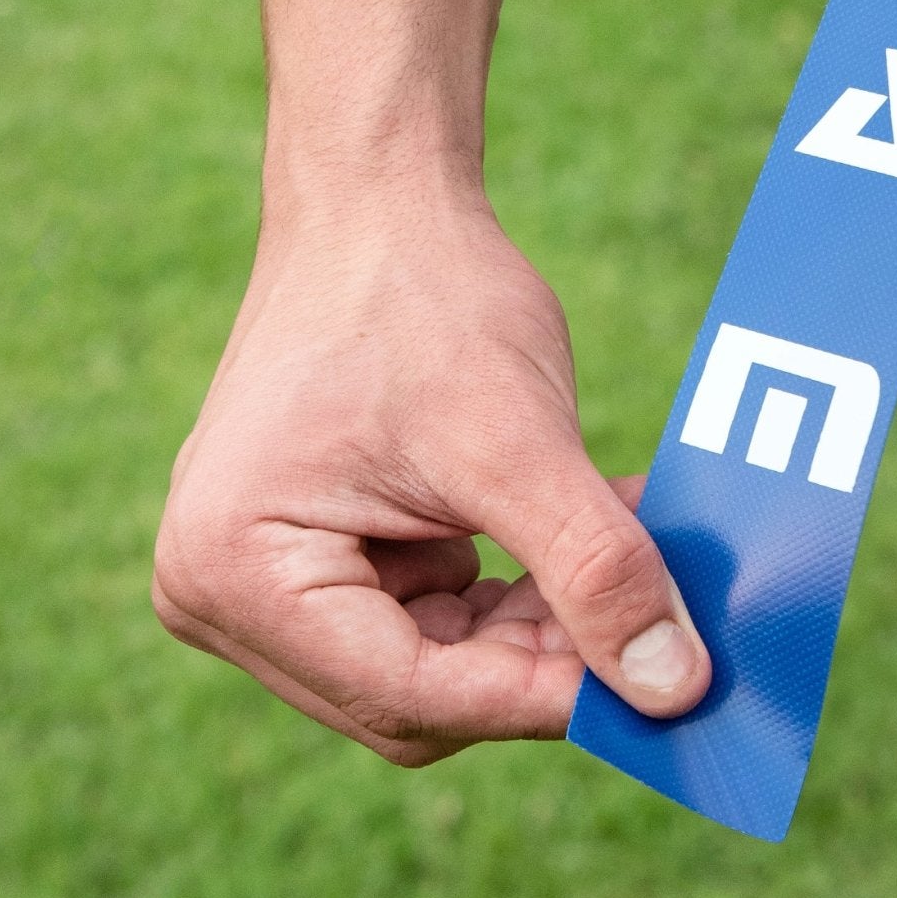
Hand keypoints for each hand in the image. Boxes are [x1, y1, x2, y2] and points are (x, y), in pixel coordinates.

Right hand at [153, 190, 709, 765]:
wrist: (382, 199)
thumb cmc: (426, 296)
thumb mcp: (519, 439)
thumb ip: (593, 566)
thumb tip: (674, 690)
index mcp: (234, 572)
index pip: (407, 693)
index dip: (540, 698)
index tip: (662, 689)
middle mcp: (222, 595)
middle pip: (416, 693)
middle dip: (543, 664)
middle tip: (671, 637)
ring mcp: (265, 579)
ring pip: (434, 663)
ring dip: (542, 626)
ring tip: (648, 573)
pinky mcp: (316, 554)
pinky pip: (430, 614)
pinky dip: (519, 589)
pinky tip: (599, 541)